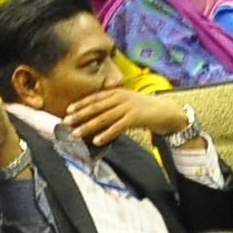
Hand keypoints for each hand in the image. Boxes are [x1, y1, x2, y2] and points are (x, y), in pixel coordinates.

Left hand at [62, 85, 190, 145]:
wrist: (167, 111)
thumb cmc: (145, 108)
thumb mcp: (128, 102)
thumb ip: (113, 105)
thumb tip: (96, 115)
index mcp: (117, 92)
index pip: (95, 97)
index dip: (81, 104)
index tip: (68, 110)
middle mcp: (121, 97)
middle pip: (96, 107)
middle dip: (80, 115)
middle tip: (65, 122)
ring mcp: (128, 107)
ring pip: (103, 118)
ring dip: (88, 126)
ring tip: (76, 133)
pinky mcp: (135, 118)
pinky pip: (117, 127)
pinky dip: (106, 134)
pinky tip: (97, 140)